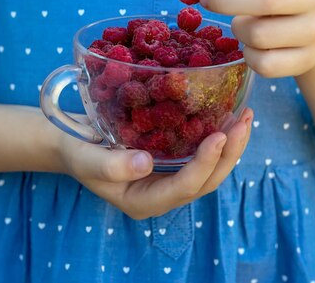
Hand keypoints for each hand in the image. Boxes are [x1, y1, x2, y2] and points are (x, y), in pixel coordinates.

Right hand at [58, 109, 252, 219]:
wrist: (70, 144)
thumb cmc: (75, 152)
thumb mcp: (85, 158)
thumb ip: (110, 165)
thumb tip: (146, 163)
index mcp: (144, 201)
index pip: (184, 188)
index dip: (204, 163)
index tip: (219, 135)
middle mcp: (163, 194)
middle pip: (206, 181)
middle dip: (229, 153)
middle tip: (244, 120)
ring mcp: (169, 179)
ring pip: (209, 169)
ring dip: (230, 144)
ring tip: (244, 114)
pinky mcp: (171, 161)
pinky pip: (201, 154)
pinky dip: (217, 136)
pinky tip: (227, 114)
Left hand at [188, 0, 314, 77]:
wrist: (304, 26)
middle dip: (223, 1)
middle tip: (205, 1)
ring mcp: (313, 30)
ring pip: (260, 35)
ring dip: (238, 31)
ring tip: (240, 24)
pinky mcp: (306, 59)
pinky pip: (264, 63)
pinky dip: (248, 56)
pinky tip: (251, 46)